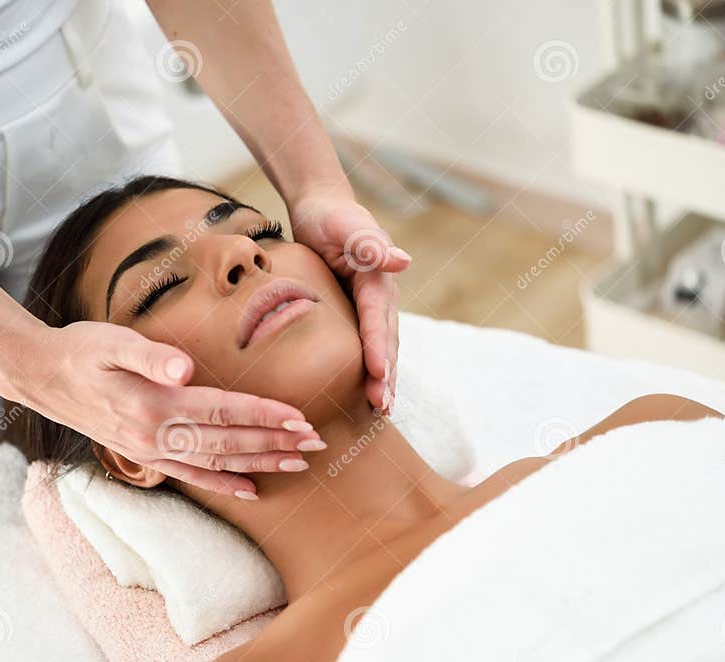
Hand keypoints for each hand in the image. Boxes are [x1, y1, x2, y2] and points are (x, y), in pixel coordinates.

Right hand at [1, 321, 321, 497]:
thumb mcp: (109, 341)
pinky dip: (224, 484)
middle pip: (228, 440)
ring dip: (260, 463)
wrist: (41, 376)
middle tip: (317, 443)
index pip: (223, 410)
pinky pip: (192, 476)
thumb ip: (149, 354)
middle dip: (275, 442)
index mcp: (154, 404)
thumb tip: (185, 367)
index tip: (301, 418)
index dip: (264, 415)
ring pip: (217, 462)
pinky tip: (251, 490)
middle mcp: (156, 434)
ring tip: (298, 463)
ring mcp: (150, 450)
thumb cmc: (80, 350)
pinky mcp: (145, 454)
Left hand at [288, 192, 409, 412]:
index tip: (378, 374)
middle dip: (387, 374)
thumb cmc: (329, 215)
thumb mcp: (346, 224)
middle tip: (383, 406)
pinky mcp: (358, 311)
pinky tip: (368, 392)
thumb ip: (370, 242)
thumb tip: (402, 261)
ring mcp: (372, 305)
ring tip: (381, 409)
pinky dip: (372, 369)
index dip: (379, 347)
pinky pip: (368, 344)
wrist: (321, 207)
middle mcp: (380, 294)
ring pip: (382, 346)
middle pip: (386, 339)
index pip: (377, 318)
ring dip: (384, 378)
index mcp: (377, 277)